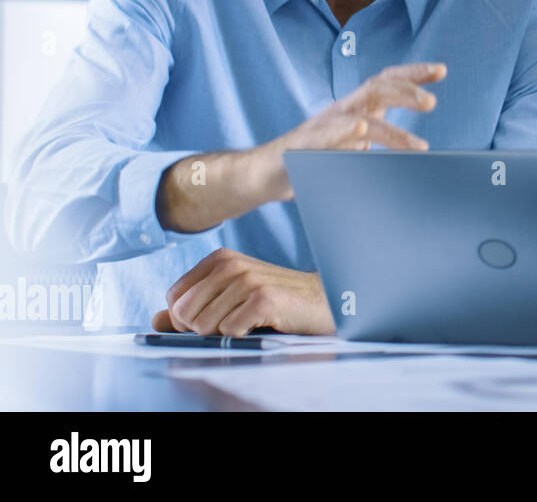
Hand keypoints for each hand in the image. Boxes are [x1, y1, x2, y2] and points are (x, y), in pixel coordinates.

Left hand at [150, 248, 334, 335]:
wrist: (322, 301)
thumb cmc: (276, 301)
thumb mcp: (229, 298)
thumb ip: (192, 307)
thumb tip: (154, 320)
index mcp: (219, 259)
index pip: (174, 297)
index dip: (185, 318)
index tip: (214, 319)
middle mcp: (230, 265)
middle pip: (182, 313)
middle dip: (200, 329)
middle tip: (232, 325)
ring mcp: (246, 280)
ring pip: (203, 326)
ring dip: (224, 334)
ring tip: (249, 323)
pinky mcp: (263, 298)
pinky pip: (228, 332)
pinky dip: (242, 336)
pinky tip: (261, 325)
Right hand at [254, 62, 445, 200]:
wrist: (267, 174)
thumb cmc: (316, 158)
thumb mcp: (357, 148)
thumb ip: (382, 144)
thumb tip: (420, 151)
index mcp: (357, 108)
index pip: (386, 82)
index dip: (413, 74)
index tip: (441, 70)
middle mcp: (342, 110)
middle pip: (376, 89)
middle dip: (405, 92)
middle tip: (431, 102)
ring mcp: (322, 126)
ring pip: (358, 118)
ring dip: (391, 132)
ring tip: (418, 147)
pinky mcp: (302, 146)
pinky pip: (325, 136)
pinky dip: (344, 132)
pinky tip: (362, 132)